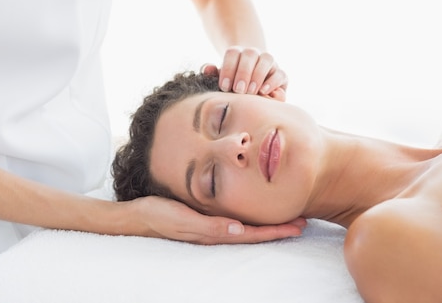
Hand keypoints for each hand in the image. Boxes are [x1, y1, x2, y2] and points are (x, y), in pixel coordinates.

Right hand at [129, 196, 305, 244]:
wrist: (136, 214)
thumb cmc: (157, 215)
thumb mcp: (181, 219)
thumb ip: (209, 226)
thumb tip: (239, 230)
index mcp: (215, 232)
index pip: (253, 234)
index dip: (276, 231)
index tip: (298, 226)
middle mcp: (218, 230)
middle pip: (255, 231)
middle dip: (280, 228)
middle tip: (304, 220)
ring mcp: (213, 224)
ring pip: (248, 225)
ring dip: (269, 221)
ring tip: (290, 214)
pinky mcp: (207, 216)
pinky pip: (235, 216)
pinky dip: (251, 214)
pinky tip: (258, 207)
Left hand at [202, 46, 287, 100]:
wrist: (252, 85)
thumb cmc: (233, 83)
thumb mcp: (222, 78)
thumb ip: (213, 73)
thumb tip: (206, 69)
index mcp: (237, 53)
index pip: (232, 53)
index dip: (228, 69)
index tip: (224, 87)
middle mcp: (254, 54)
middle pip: (249, 54)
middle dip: (243, 73)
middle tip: (238, 90)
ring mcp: (269, 62)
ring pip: (266, 60)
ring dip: (258, 75)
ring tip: (250, 91)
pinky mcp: (280, 74)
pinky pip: (280, 74)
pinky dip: (272, 82)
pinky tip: (263, 91)